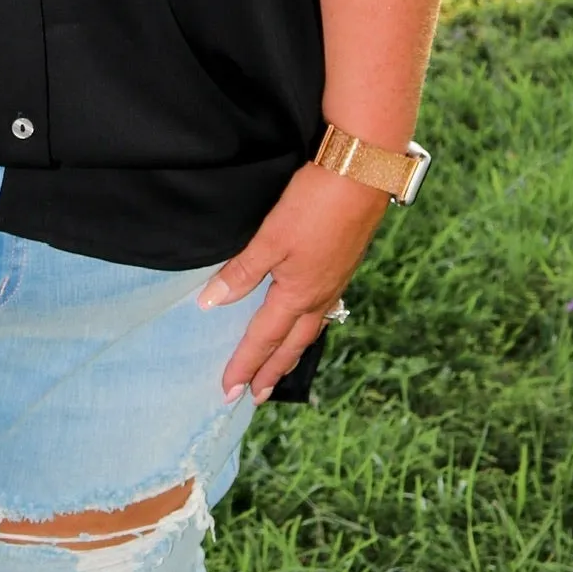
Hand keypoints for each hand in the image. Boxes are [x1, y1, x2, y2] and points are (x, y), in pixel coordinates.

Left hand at [198, 162, 388, 403]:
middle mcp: (319, 297)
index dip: (244, 365)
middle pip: (291, 345)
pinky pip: (322, 310)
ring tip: (279, 369)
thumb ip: (241, 272)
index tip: (228, 390)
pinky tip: (306, 320)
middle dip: (271, 371)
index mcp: (297, 295)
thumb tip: (211, 304)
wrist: (361, 175)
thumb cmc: (313, 205)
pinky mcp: (343, 266)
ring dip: (291, 353)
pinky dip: (308, 326)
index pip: (264, 339)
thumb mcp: (270, 238)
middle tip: (256, 396)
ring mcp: (334, 282)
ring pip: (309, 330)